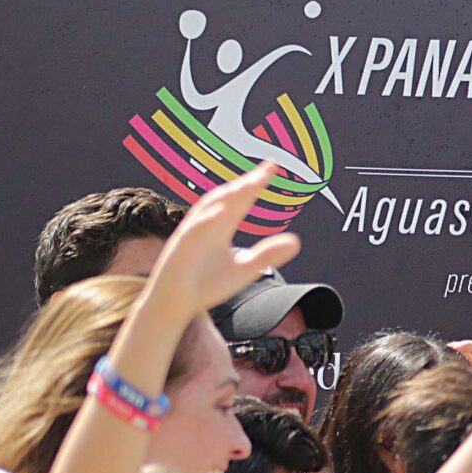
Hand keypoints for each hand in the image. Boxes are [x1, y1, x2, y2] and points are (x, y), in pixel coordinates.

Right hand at [143, 168, 300, 319]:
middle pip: (227, 199)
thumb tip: (296, 241)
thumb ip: (267, 255)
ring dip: (227, 196)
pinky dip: (206, 221)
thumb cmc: (205, 285)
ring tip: (248, 184)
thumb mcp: (243, 270)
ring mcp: (191, 235)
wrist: (175, 306)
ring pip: (208, 209)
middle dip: (246, 184)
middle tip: (267, 170)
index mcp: (221, 227)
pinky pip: (192, 232)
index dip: (256, 184)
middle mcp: (206, 225)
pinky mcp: (178, 251)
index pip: (241, 200)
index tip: (273, 167)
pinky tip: (222, 213)